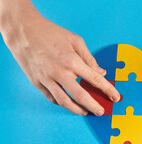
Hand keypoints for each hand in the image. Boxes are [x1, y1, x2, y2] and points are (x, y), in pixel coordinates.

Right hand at [1, 7, 119, 115]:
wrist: (23, 30)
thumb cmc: (50, 33)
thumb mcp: (75, 41)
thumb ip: (90, 59)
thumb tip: (101, 73)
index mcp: (72, 61)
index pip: (95, 79)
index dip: (107, 90)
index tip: (116, 97)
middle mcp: (60, 72)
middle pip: (80, 96)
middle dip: (93, 106)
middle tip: (101, 112)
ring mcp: (47, 79)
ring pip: (64, 101)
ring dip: (77, 109)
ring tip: (85, 112)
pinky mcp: (37, 82)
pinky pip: (51, 98)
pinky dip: (61, 103)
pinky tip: (69, 103)